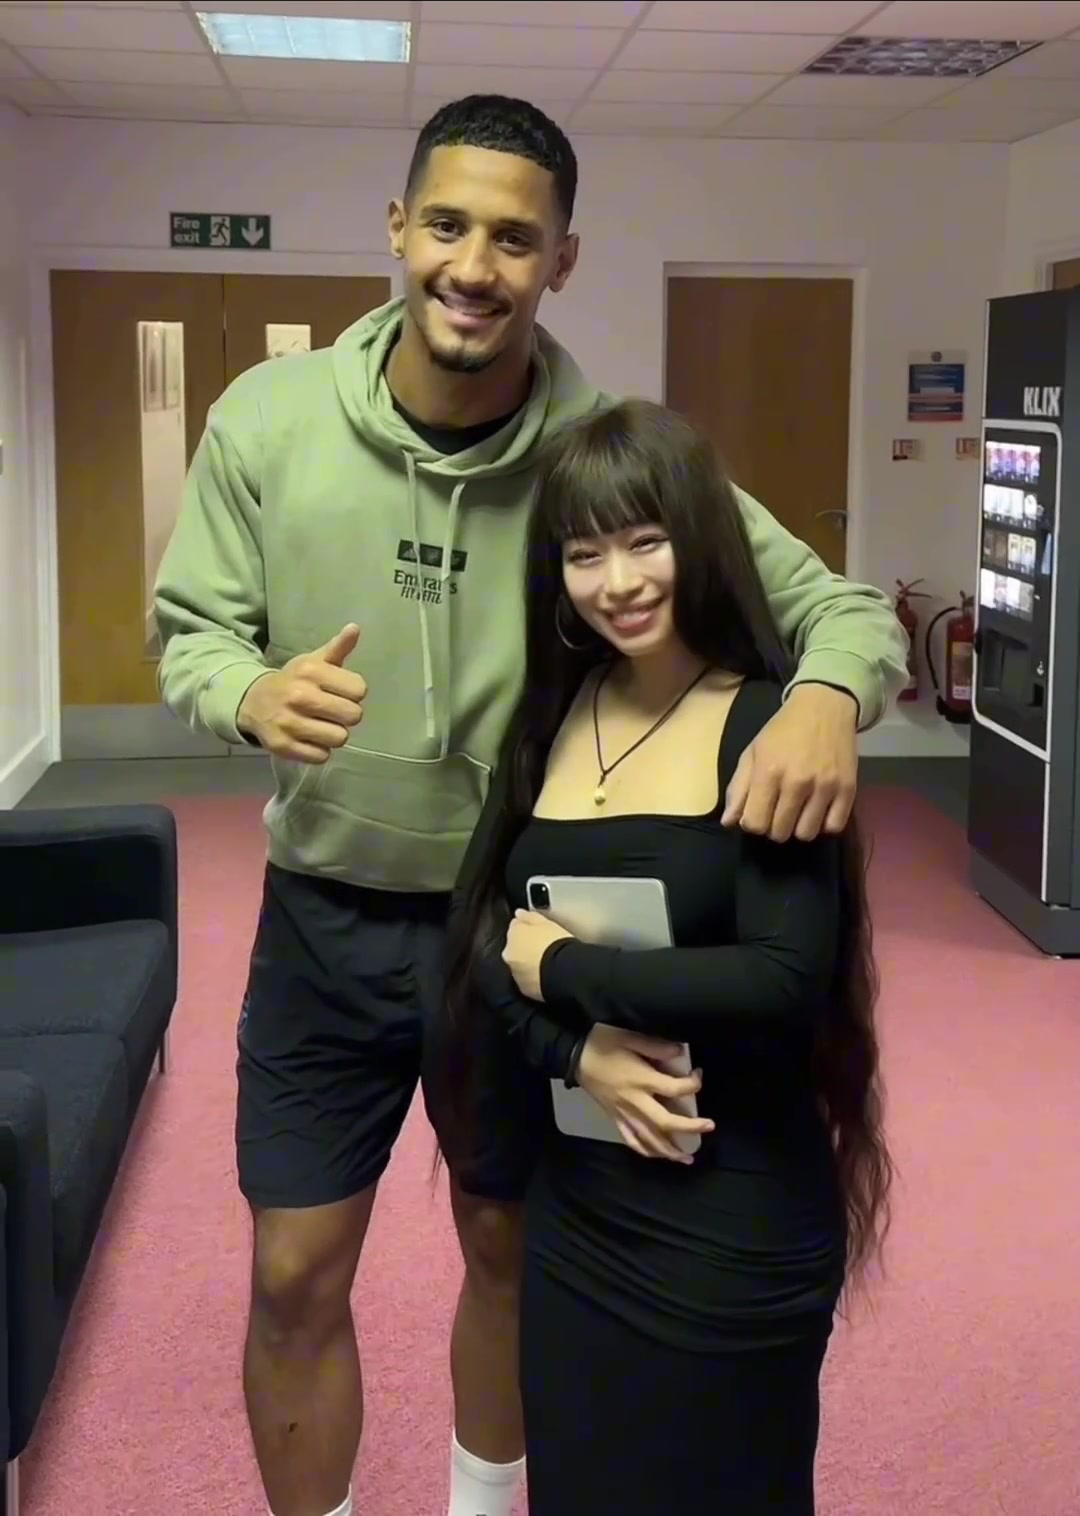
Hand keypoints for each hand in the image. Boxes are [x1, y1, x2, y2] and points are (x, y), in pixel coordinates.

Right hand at [237, 624, 365, 762]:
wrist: (252, 702)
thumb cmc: (294, 681)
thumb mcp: (313, 661)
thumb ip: (338, 648)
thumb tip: (355, 628)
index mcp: (310, 670)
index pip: (359, 690)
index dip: (354, 693)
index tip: (341, 693)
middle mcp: (299, 695)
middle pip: (353, 716)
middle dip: (346, 715)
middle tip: (333, 712)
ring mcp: (289, 722)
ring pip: (339, 738)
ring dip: (334, 734)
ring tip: (321, 726)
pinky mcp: (282, 746)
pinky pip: (321, 756)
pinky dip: (319, 750)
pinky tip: (309, 738)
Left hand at [502, 909, 571, 1000]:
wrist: (562, 971)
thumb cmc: (555, 942)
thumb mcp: (545, 922)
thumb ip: (529, 916)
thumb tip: (518, 913)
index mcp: (513, 935)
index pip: (515, 928)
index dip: (526, 929)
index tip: (536, 931)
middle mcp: (509, 954)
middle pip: (514, 948)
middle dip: (524, 948)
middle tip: (541, 948)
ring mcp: (515, 973)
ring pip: (519, 965)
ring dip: (527, 964)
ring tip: (545, 964)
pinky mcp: (524, 989)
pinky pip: (527, 980)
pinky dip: (533, 978)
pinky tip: (545, 976)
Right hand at [577, 1025, 714, 1163]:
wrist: (573, 1056)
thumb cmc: (602, 1043)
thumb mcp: (629, 1036)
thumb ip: (655, 1046)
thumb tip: (680, 1052)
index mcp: (641, 1080)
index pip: (675, 1089)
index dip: (693, 1084)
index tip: (699, 1074)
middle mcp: (635, 1101)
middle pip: (666, 1122)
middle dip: (690, 1128)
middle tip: (709, 1127)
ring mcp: (624, 1113)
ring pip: (650, 1139)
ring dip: (670, 1150)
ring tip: (687, 1157)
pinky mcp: (614, 1118)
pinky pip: (631, 1140)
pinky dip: (645, 1151)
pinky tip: (657, 1155)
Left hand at [722, 684, 857, 841]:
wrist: (824, 707)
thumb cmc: (783, 730)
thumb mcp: (752, 752)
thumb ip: (738, 788)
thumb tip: (728, 823)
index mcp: (768, 772)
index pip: (755, 824)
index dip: (753, 823)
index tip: (758, 812)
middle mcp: (797, 782)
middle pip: (779, 833)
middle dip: (774, 826)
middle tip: (778, 809)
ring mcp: (825, 787)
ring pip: (806, 834)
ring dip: (798, 827)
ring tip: (798, 810)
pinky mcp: (848, 789)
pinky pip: (833, 827)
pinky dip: (824, 823)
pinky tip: (818, 809)